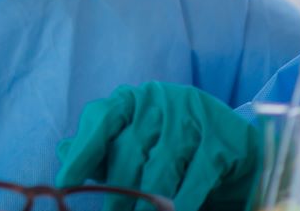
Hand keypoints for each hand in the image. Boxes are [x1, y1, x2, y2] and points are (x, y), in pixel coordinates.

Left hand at [56, 82, 261, 210]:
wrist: (237, 149)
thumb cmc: (175, 147)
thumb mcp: (136, 142)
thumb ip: (101, 147)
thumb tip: (62, 152)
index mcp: (134, 99)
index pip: (102, 118)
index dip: (83, 151)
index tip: (65, 182)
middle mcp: (161, 101)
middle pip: (130, 150)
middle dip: (117, 191)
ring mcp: (194, 118)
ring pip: (160, 169)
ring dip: (145, 204)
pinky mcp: (223, 142)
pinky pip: (195, 180)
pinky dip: (181, 203)